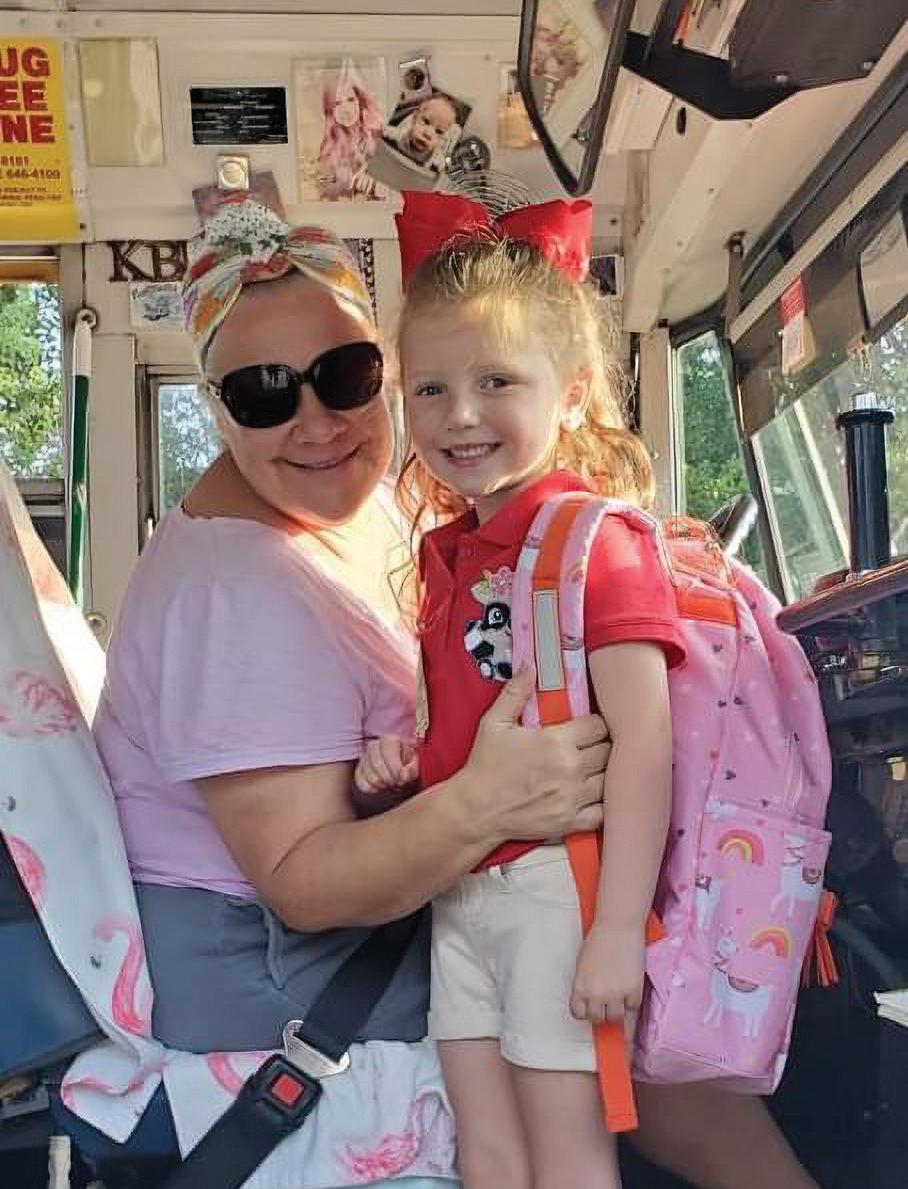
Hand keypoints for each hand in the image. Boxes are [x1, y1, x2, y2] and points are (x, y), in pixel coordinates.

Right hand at [355, 736, 418, 793]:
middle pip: (377, 764)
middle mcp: (373, 746)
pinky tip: (381, 785)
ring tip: (391, 783)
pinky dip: (373, 789)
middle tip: (398, 782)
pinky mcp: (358, 771)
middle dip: (390, 778)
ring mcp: (363, 758)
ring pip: (370, 776)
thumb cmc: (406, 765)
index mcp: (389, 740)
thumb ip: (412, 769)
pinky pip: (362, 784)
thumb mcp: (414, 765)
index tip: (401, 776)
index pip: (387, 749)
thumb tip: (404, 774)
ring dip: (383, 784)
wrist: (399, 770)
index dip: (395, 766)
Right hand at [462, 664, 609, 843]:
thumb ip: (516, 692)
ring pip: (609, 780)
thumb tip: (529, 666)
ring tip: (592, 770)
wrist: (475, 810)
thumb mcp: (494, 723)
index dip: (595, 724)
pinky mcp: (570, 821)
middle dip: (601, 746)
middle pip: (609, 751)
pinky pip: (603, 813)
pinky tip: (592, 796)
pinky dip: (602, 805)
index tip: (587, 728)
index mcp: (556, 741)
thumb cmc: (485, 766)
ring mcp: (572, 797)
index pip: (599, 726)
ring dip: (603, 773)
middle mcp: (570, 769)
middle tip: (590, 748)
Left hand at [570, 921, 643, 1043]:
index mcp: (580, 986)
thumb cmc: (599, 939)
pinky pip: (633, 1008)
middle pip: (598, 1018)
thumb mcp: (583, 964)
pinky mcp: (634, 991)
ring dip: (617, 1010)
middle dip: (602, 1012)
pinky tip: (630, 991)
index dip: (585, 1012)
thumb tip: (590, 999)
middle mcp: (596, 994)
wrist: (618, 927)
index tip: (590, 1009)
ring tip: (619, 999)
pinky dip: (631, 1002)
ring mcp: (616, 994)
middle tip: (606, 1003)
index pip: (579, 1013)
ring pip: (616, 1017)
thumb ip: (585, 983)